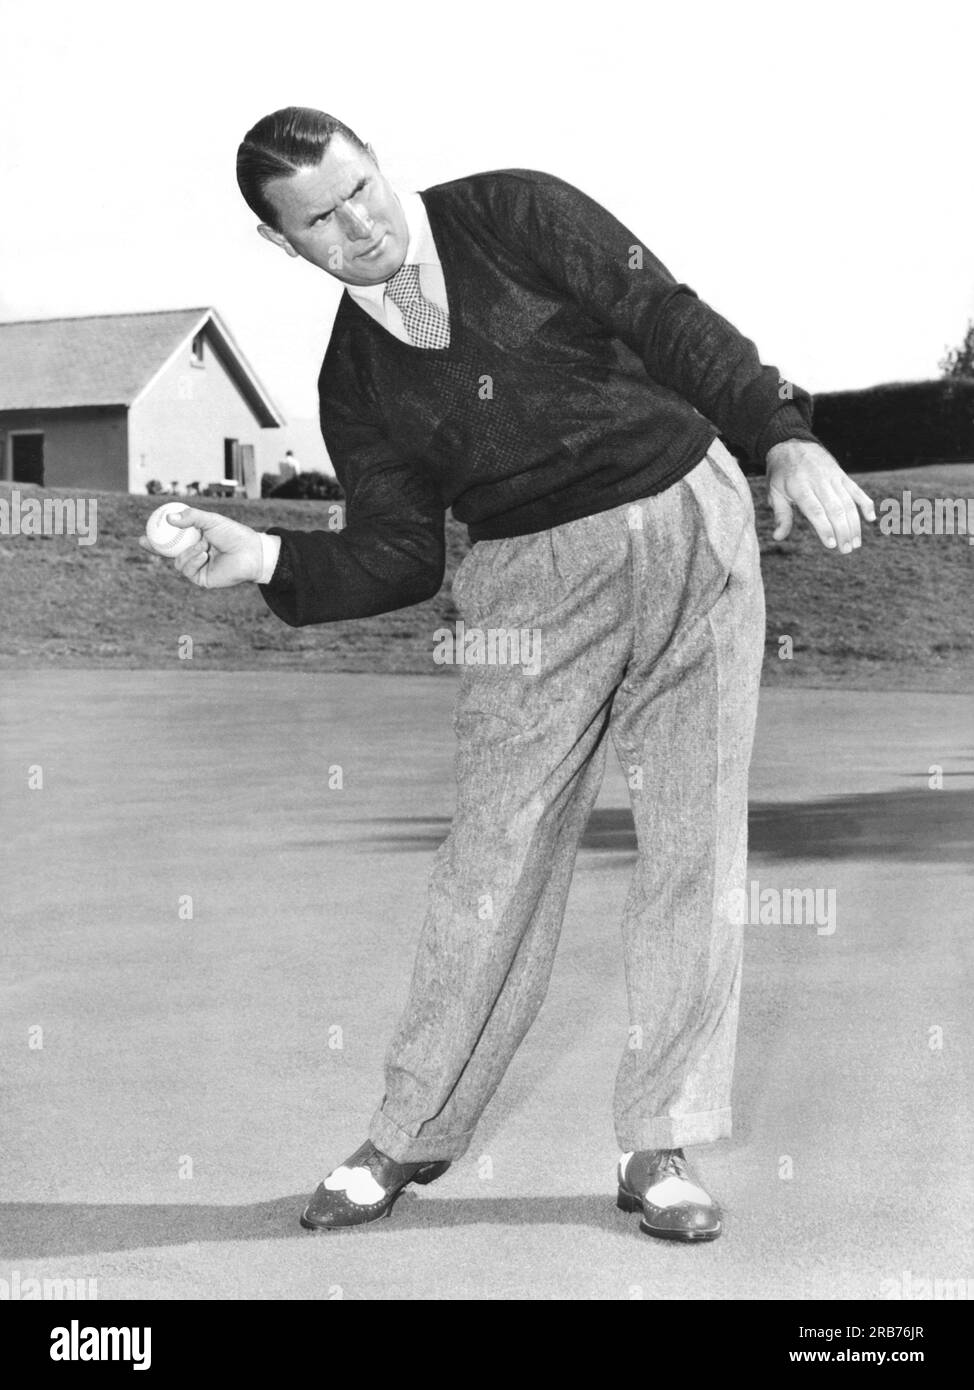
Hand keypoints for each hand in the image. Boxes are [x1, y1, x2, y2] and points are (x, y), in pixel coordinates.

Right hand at [138, 507, 262, 586]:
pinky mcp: (201, 578)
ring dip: (187, 552)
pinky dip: (193, 561)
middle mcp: (194, 553)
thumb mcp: (210, 520)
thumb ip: (190, 518)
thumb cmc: (233, 534)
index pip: (172, 537)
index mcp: (196, 538)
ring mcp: (197, 566)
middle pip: (168, 552)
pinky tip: (204, 556)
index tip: (145, 528)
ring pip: (177, 561)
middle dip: (154, 548)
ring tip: (203, 546)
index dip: (157, 534)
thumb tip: (168, 518)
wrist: (250, 553)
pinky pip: (186, 570)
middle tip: (144, 540)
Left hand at [765, 440, 875, 552]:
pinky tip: (871, 518)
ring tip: (856, 543)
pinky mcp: (842, 475)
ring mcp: (833, 477)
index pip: (815, 510)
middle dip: (843, 531)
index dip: (824, 528)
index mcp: (800, 487)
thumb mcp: (774, 491)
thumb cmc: (781, 472)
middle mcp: (819, 482)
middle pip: (835, 509)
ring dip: (854, 524)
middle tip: (846, 550)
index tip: (831, 544)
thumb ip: (780, 515)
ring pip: (848, 502)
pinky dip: (865, 503)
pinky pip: (856, 490)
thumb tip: (777, 537)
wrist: (792, 443)